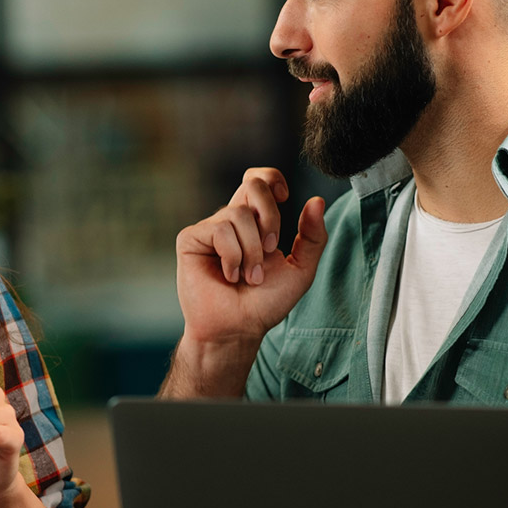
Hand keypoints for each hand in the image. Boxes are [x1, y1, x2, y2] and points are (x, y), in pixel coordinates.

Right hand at [176, 167, 327, 346]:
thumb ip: (313, 237)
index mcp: (255, 222)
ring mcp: (210, 228)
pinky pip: (219, 230)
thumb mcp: (300, 269)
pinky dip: (232, 256)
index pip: (260, 180)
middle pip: (252, 184)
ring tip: (249, 276)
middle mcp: (231, 220)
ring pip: (239, 214)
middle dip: (270, 215)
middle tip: (272, 248)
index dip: (272, 179)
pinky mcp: (191, 239)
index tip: (286, 197)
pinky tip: (229, 275)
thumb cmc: (265, 303)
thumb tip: (317, 201)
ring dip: (252, 251)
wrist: (238, 328)